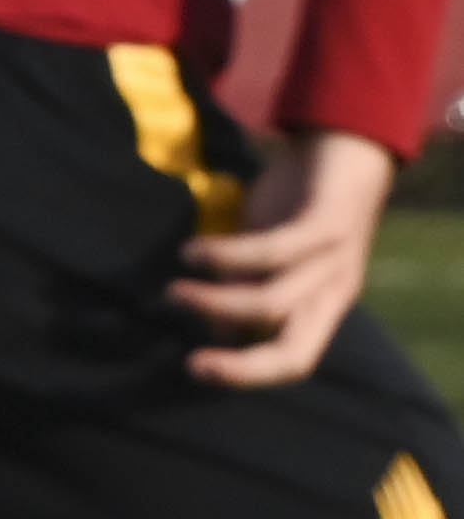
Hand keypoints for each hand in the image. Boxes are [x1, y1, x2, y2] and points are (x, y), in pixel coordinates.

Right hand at [173, 128, 396, 386]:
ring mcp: (333, 260)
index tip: (192, 365)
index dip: (246, 374)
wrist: (345, 144)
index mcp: (323, 305)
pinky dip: (225, 256)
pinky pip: (272, 251)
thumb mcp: (270, 257)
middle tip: (191, 361)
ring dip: (215, 303)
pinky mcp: (325, 223)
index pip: (294, 361)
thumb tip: (220, 334)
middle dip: (241, 366)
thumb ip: (248, 290)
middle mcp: (334, 291)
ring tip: (174, 291)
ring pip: (273, 304)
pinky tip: (191, 251)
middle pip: (296, 353)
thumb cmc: (298, 205)